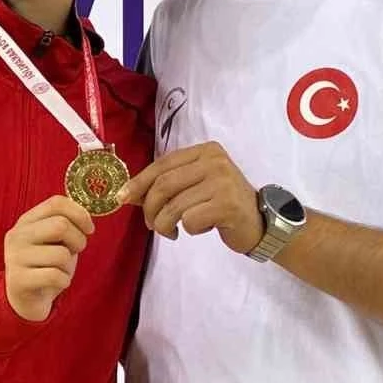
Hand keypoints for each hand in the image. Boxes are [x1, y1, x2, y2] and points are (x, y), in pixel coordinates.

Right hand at [4, 195, 93, 321]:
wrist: (26, 299)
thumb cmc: (46, 265)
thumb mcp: (55, 240)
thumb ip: (66, 224)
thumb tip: (86, 219)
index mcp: (27, 221)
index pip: (57, 203)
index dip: (80, 214)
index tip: (89, 229)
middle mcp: (17, 235)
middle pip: (61, 225)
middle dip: (78, 241)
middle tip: (75, 252)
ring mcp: (14, 257)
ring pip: (61, 254)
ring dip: (69, 266)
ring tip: (60, 271)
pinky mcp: (18, 280)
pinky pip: (55, 276)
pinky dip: (64, 281)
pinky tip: (56, 283)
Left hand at [116, 143, 263, 253]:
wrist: (260, 223)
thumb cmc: (223, 205)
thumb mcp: (195, 187)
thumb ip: (166, 186)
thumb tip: (127, 194)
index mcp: (205, 151)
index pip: (162, 164)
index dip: (139, 182)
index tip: (122, 199)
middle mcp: (214, 161)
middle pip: (164, 185)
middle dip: (149, 209)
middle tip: (151, 224)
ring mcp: (223, 181)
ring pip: (174, 206)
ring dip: (164, 224)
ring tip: (171, 231)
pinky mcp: (227, 205)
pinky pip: (189, 220)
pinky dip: (187, 230)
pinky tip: (199, 229)